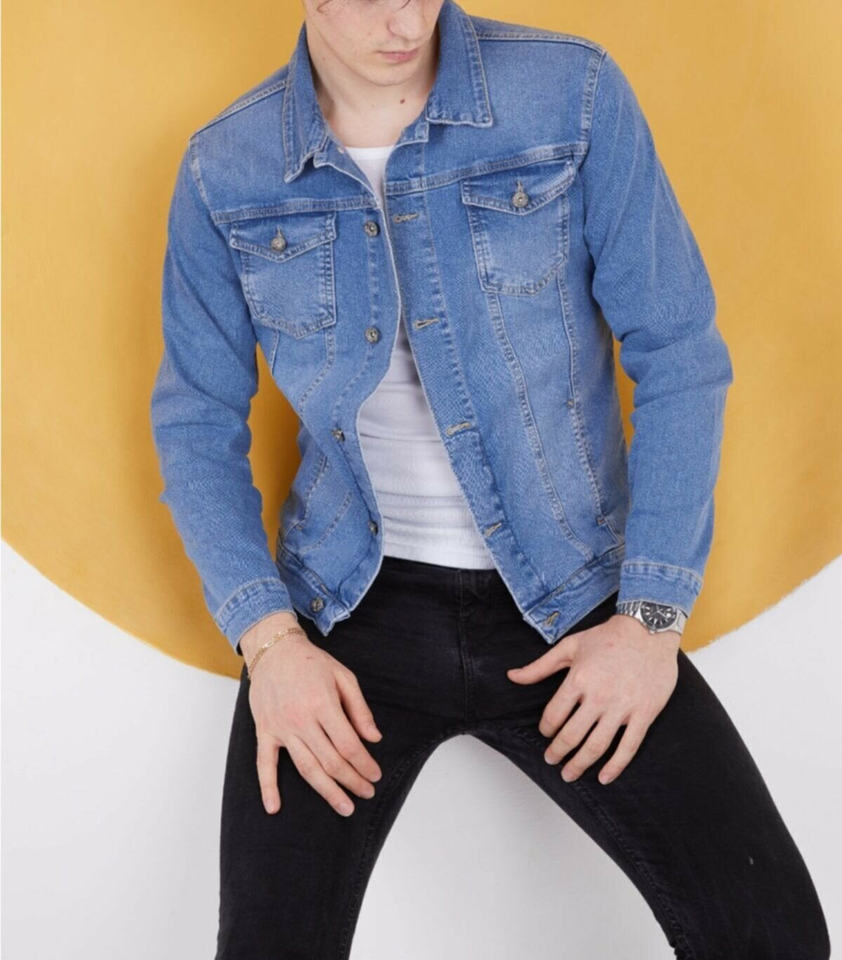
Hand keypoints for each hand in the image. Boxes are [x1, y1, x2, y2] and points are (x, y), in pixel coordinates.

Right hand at [239, 612, 383, 817]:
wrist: (274, 650)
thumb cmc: (311, 662)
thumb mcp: (343, 677)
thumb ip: (359, 709)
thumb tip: (374, 739)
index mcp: (323, 704)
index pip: (348, 745)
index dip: (364, 763)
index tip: (375, 774)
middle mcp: (301, 720)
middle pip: (331, 761)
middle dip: (352, 781)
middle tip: (366, 793)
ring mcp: (281, 728)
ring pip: (306, 767)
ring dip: (326, 791)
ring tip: (344, 807)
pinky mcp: (265, 731)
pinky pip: (264, 763)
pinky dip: (268, 787)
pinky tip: (274, 807)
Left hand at [506, 614, 679, 784]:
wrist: (648, 629)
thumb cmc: (608, 637)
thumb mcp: (569, 647)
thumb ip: (539, 666)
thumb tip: (512, 676)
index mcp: (578, 679)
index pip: (554, 715)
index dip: (546, 729)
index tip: (546, 734)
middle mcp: (599, 696)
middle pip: (572, 735)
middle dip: (558, 752)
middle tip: (551, 760)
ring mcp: (622, 707)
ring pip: (596, 746)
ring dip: (580, 764)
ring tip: (569, 773)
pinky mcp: (644, 714)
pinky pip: (628, 747)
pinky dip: (615, 766)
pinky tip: (604, 777)